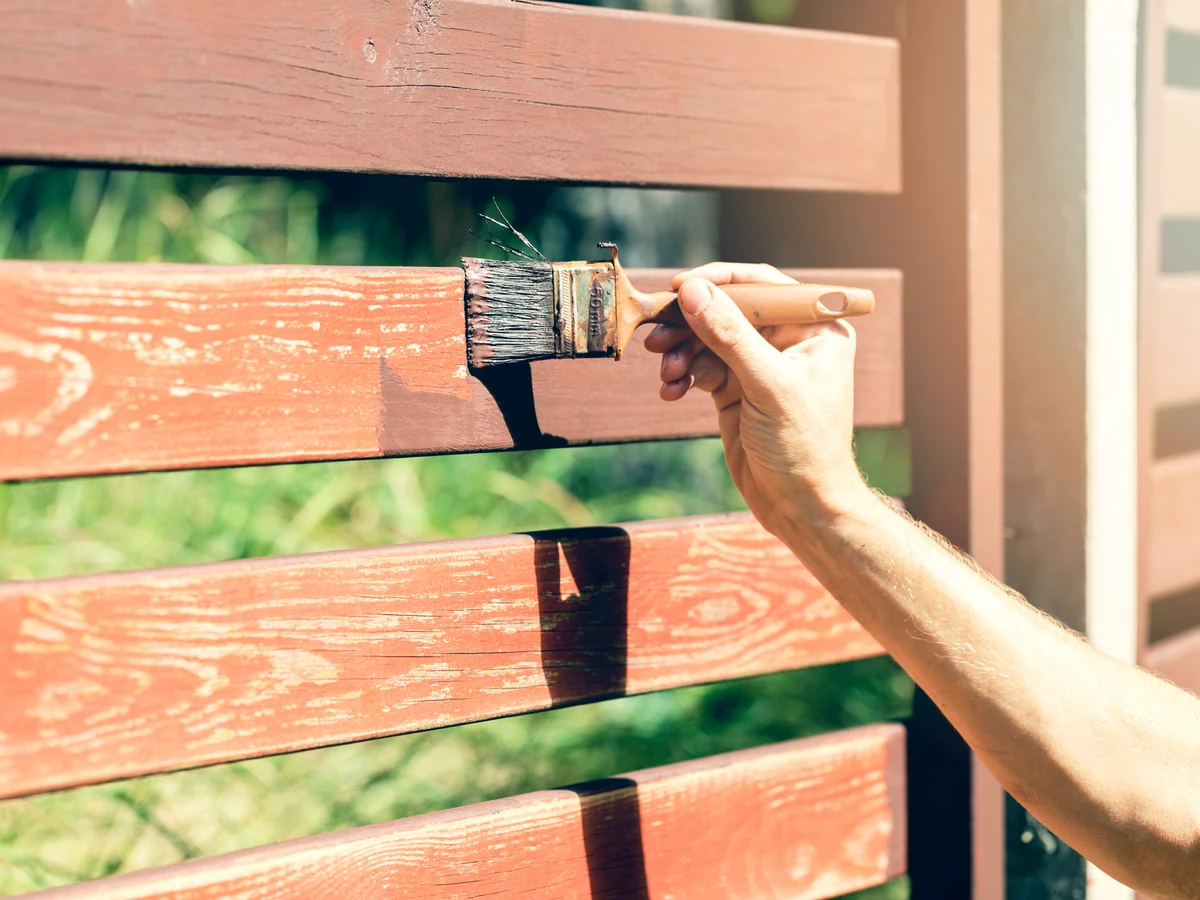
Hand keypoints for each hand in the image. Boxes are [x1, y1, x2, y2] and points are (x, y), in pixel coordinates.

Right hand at [643, 263, 867, 538]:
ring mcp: (759, 366)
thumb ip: (729, 336)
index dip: (719, 281)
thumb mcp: (768, 385)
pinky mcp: (736, 391)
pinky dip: (683, 377)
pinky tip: (671, 392)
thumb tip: (693, 291)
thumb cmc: (804, 447)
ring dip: (681, 353)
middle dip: (690, 324)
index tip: (679, 286)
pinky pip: (701, 369)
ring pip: (708, 341)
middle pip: (728, 311)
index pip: (762, 286)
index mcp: (814, 329)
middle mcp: (788, 341)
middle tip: (657, 335)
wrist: (801, 506)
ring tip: (666, 374)